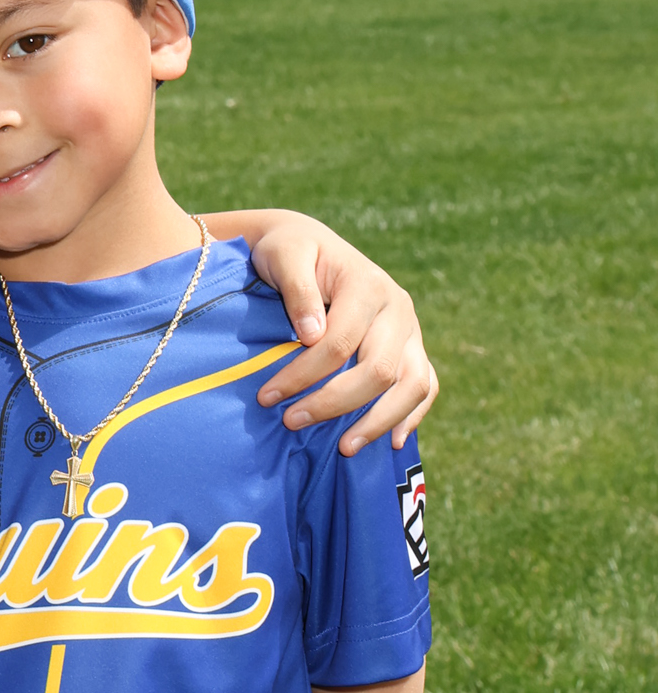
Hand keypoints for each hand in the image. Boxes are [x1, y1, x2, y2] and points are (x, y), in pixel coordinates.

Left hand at [218, 210, 438, 454]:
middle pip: (379, 369)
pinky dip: (412, 414)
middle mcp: (397, 308)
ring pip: (412, 384)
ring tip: (345, 448)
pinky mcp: (413, 348)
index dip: (303, 374)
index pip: (339, 343)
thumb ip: (298, 290)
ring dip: (379, 420)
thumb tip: (312, 333)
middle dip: (335, 403)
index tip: (267, 398)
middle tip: (291, 422)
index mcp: (368, 285)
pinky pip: (425, 385)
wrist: (310, 244)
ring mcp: (410, 330)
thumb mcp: (285, 255)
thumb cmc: (290, 251)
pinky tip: (391, 441)